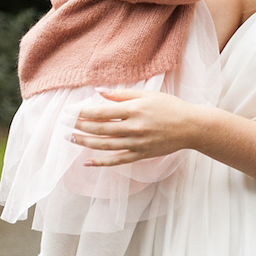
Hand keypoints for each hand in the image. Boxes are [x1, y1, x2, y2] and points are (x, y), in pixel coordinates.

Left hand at [73, 89, 202, 165]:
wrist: (190, 127)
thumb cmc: (170, 107)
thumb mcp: (147, 95)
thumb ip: (122, 95)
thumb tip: (99, 92)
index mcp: (134, 110)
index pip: (102, 112)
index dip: (83, 113)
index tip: (70, 112)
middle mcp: (133, 128)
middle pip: (100, 129)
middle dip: (80, 126)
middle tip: (64, 124)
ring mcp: (136, 144)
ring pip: (105, 145)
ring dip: (85, 143)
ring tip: (71, 139)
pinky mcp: (140, 155)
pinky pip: (117, 160)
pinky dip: (101, 162)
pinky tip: (87, 162)